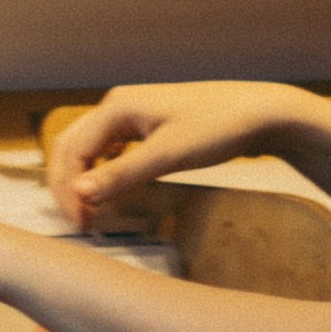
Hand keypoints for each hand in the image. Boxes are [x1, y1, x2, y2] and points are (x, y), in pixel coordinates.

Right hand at [46, 82, 303, 222]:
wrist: (262, 112)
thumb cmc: (218, 128)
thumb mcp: (168, 155)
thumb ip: (121, 174)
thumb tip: (77, 193)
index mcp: (116, 108)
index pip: (72, 151)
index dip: (68, 191)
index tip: (80, 225)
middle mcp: (119, 106)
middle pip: (73, 146)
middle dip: (68, 185)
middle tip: (79, 223)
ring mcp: (134, 113)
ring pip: (90, 147)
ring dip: (83, 178)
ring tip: (90, 212)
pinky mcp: (150, 123)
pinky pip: (112, 147)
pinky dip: (103, 170)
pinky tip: (111, 189)